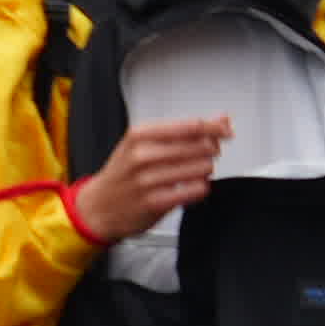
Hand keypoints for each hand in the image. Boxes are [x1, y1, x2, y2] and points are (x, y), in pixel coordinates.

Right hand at [79, 117, 223, 244]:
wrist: (98, 206)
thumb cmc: (124, 172)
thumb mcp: (145, 143)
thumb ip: (184, 129)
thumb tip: (221, 119)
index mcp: (140, 134)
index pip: (191, 125)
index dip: (216, 128)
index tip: (226, 131)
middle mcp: (142, 155)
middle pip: (200, 146)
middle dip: (211, 150)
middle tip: (205, 154)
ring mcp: (147, 180)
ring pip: (202, 168)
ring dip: (206, 170)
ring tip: (194, 171)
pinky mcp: (154, 203)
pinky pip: (195, 191)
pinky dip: (200, 188)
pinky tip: (192, 186)